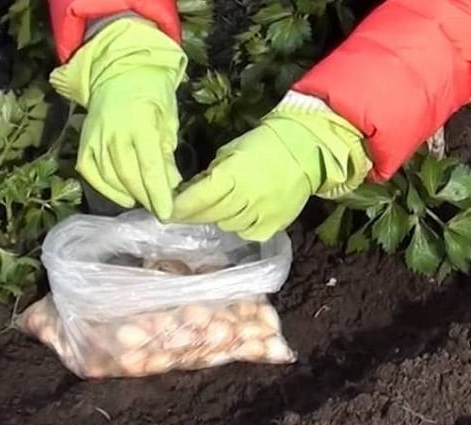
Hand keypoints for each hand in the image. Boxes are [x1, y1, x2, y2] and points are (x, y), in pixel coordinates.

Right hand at [49, 18, 186, 219]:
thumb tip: (172, 185)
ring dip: (130, 195)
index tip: (167, 213)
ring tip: (147, 202)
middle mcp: (113, 132)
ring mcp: (95, 138)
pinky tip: (124, 197)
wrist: (119, 72)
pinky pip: (91, 173)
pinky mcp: (84, 143)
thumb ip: (167, 153)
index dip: (158, 193)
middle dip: (147, 198)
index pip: (149, 167)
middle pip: (129, 176)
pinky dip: (107, 189)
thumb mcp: (168, 121)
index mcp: (140, 124)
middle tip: (161, 209)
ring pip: (111, 178)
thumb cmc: (152, 95)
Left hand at [170, 92, 372, 240]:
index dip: (180, 207)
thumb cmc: (263, 145)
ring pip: (226, 226)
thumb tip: (190, 193)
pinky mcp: (273, 226)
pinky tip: (238, 215)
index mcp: (233, 175)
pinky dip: (238, 226)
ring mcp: (261, 215)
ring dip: (216, 218)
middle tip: (181, 212)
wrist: (305, 151)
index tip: (165, 210)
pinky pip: (246, 233)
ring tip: (215, 207)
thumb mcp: (230, 152)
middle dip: (192, 215)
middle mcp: (246, 198)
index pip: (198, 198)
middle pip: (209, 215)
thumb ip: (211, 175)